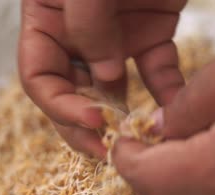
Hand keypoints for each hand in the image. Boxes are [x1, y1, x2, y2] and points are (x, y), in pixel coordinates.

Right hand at [18, 0, 186, 157]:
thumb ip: (88, 25)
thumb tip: (106, 76)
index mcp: (47, 23)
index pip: (39, 78)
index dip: (60, 107)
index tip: (93, 121)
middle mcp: (77, 37)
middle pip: (73, 94)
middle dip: (87, 126)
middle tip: (108, 150)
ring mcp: (115, 40)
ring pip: (114, 91)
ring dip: (124, 118)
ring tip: (139, 140)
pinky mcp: (151, 35)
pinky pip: (157, 73)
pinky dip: (167, 94)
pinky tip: (175, 113)